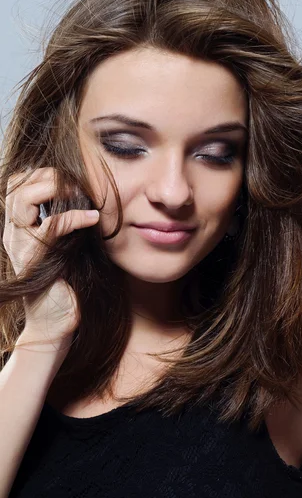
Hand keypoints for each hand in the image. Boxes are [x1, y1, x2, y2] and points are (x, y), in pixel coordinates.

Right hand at [3, 167, 99, 342]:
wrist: (55, 323)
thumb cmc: (65, 284)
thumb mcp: (65, 247)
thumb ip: (66, 223)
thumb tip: (88, 198)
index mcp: (18, 229)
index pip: (16, 185)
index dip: (40, 175)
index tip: (70, 180)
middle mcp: (13, 234)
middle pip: (16, 186)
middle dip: (47, 176)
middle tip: (76, 185)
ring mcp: (20, 246)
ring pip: (23, 199)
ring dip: (55, 189)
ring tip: (81, 195)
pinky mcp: (35, 259)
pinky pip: (52, 225)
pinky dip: (75, 217)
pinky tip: (93, 219)